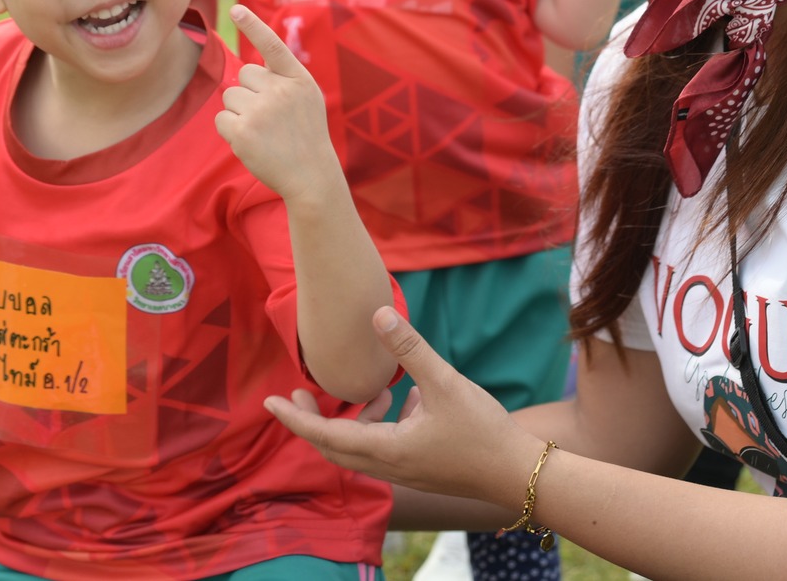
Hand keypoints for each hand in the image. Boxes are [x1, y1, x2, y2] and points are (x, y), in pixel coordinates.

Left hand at [217, 5, 340, 206]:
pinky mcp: (243, 131)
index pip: (272, 46)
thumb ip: (283, 80)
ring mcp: (261, 110)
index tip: (236, 9)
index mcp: (298, 79)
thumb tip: (244, 70)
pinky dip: (230, 131)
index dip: (253, 26)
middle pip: (243, 75)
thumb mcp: (306, 99)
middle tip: (268, 117)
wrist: (311, 176)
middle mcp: (280, 90)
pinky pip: (221, 119)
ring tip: (262, 131)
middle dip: (248, 93)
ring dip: (239, 113)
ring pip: (229, 97)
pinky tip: (251, 142)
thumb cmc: (306, 136)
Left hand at [267, 306, 543, 507]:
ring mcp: (404, 472)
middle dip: (313, 420)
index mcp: (385, 450)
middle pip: (334, 447)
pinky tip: (408, 401)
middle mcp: (388, 467)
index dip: (294, 418)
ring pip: (360, 448)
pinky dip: (380, 425)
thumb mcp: (445, 382)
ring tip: (376, 391)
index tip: (269, 402)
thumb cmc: (482, 431)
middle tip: (299, 391)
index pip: (324, 437)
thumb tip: (380, 313)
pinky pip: (383, 448)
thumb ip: (410, 348)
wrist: (518, 473)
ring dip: (355, 420)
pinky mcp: (420, 470)